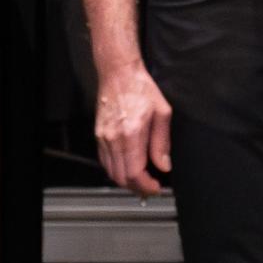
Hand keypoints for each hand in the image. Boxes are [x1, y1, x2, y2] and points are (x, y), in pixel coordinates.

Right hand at [95, 59, 174, 194]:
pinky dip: (116, 171)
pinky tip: (128, 168)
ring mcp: (103, 138)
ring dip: (126, 181)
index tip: (156, 188)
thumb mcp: (162, 112)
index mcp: (131, 133)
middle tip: (151, 188)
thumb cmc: (141, 89)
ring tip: (141, 181)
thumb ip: (162, 142)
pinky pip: (105, 162)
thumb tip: (164, 165)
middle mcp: (114, 139)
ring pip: (111, 172)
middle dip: (138, 188)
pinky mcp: (98, 136)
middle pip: (121, 177)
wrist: (118, 74)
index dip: (146, 186)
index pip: (135, 172)